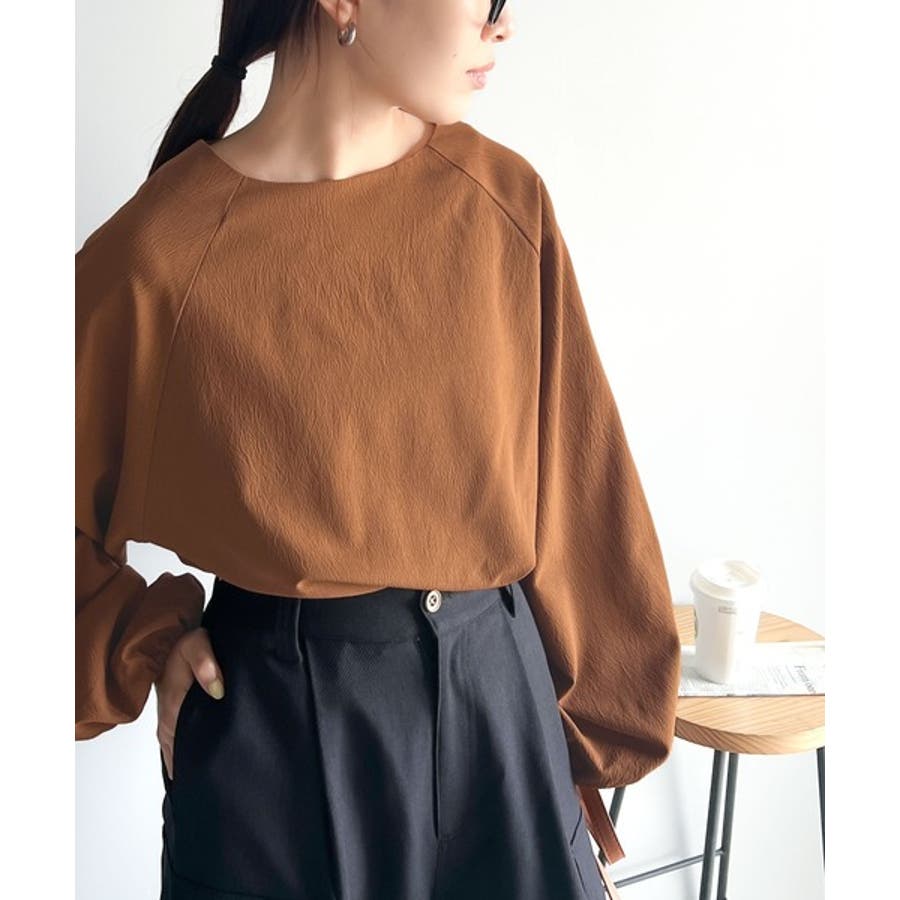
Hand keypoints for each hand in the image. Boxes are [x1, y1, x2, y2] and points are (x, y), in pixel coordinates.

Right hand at [154, 625, 224, 780]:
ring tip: (220, 780)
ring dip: (198, 762)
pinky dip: (195, 752)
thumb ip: (205, 664)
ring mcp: (173, 721)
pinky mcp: (180, 716)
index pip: (179, 752)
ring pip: (184, 751)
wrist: (173, 638)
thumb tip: (217, 689)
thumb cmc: (182, 644)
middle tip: (222, 786)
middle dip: (199, 771)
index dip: (194, 768)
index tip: (210, 783)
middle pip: (183, 757)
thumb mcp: (196, 646)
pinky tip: (213, 760)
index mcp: (171, 711)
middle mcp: (169, 722)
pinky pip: (185, 741)